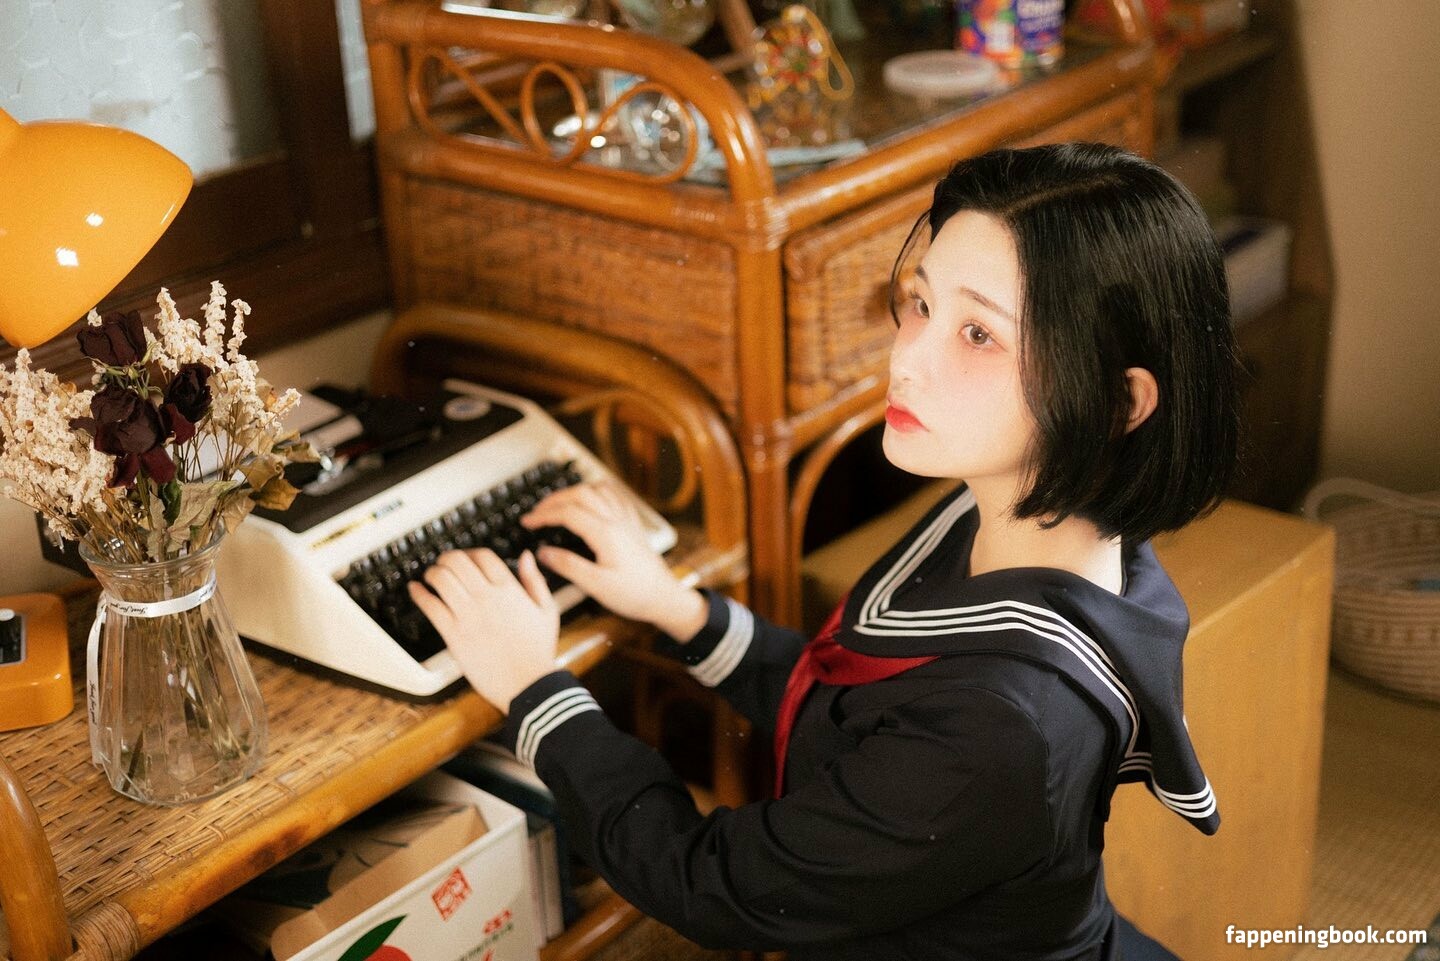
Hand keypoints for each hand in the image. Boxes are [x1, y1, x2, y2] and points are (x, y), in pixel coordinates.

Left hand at [408, 548, 558, 711]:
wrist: (528, 684)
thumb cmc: (538, 651)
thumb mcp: (547, 610)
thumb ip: (535, 580)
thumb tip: (526, 556)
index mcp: (510, 590)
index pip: (483, 556)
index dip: (471, 552)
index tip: (467, 558)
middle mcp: (487, 597)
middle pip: (458, 561)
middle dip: (447, 558)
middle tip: (443, 563)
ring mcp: (468, 615)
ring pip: (441, 579)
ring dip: (432, 572)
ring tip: (431, 576)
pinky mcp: (454, 634)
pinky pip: (430, 606)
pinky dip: (419, 594)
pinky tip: (415, 589)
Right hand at [522, 481, 706, 640]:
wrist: (664, 596)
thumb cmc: (634, 594)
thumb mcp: (596, 585)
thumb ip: (568, 566)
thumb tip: (542, 553)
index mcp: (605, 533)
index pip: (567, 513)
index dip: (543, 515)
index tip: (527, 522)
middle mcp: (616, 520)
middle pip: (580, 494)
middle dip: (554, 499)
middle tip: (536, 512)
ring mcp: (626, 519)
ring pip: (597, 489)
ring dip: (573, 492)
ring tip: (557, 504)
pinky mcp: (633, 523)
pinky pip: (614, 495)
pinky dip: (596, 491)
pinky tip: (590, 498)